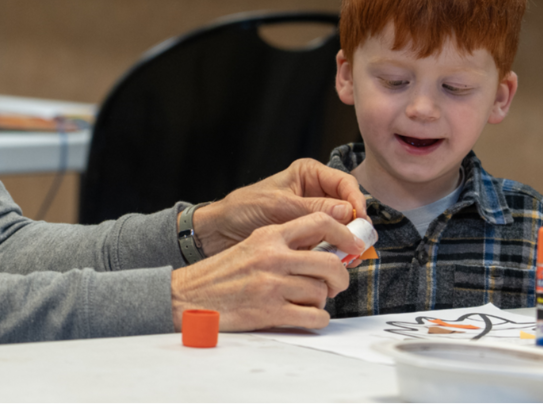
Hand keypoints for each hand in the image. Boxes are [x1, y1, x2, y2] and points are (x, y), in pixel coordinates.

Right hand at [170, 213, 364, 331]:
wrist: (188, 297)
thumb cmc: (223, 273)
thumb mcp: (254, 245)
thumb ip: (287, 243)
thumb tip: (330, 248)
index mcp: (270, 235)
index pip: (320, 223)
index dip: (345, 234)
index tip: (354, 245)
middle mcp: (273, 256)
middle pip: (330, 263)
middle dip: (340, 277)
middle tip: (336, 283)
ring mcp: (271, 284)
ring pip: (322, 292)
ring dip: (322, 301)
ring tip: (307, 301)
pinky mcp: (269, 311)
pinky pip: (314, 317)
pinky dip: (317, 319)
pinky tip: (306, 317)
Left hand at [191, 159, 367, 256]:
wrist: (219, 232)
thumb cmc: (243, 209)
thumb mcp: (278, 206)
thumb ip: (312, 209)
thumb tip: (346, 211)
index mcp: (310, 174)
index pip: (345, 183)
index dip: (357, 200)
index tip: (361, 220)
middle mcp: (316, 193)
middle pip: (348, 206)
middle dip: (355, 225)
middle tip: (361, 243)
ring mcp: (313, 216)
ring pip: (341, 227)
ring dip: (347, 241)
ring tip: (350, 257)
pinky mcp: (309, 236)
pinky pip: (329, 242)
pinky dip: (334, 253)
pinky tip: (336, 262)